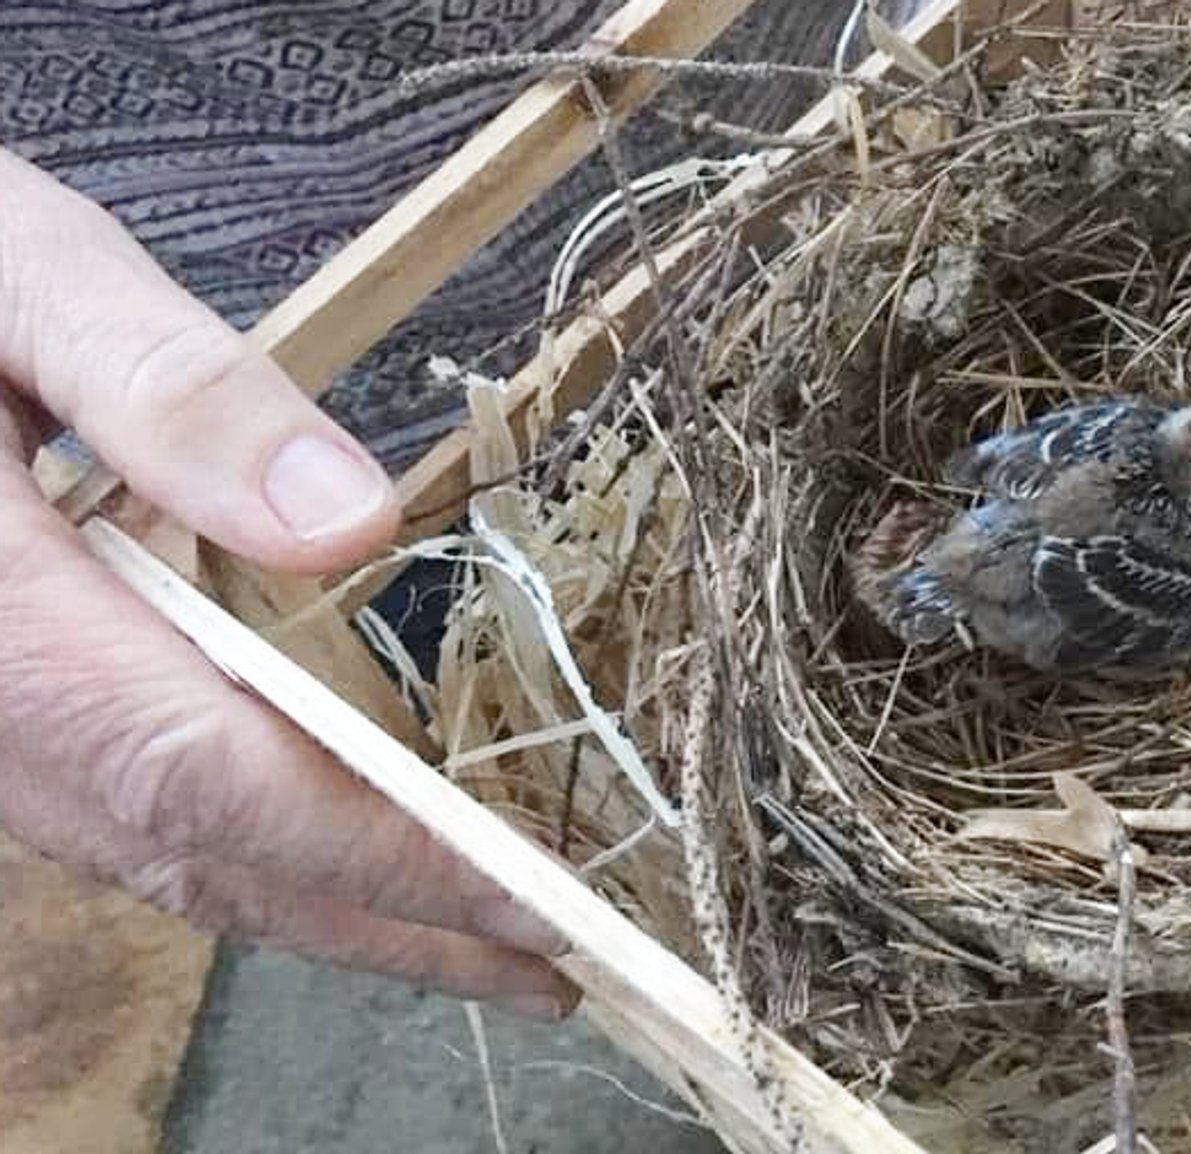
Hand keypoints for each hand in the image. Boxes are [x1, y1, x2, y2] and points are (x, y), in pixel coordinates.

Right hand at [0, 148, 577, 1019]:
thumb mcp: (20, 275)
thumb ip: (171, 390)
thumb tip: (351, 523)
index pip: (212, 776)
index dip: (380, 853)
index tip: (533, 899)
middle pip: (199, 857)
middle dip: (390, 927)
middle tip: (556, 969)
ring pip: (159, 863)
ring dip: (332, 916)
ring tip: (485, 946)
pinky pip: (121, 823)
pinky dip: (253, 863)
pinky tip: (342, 864)